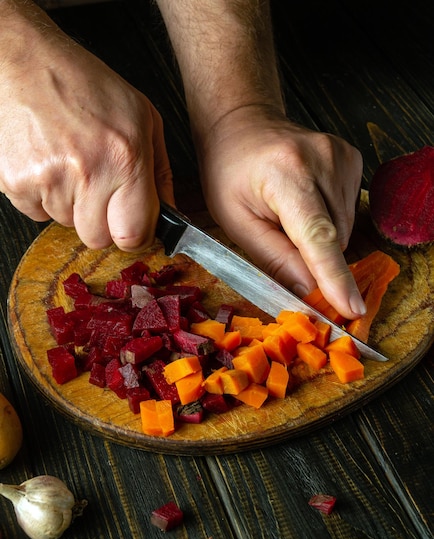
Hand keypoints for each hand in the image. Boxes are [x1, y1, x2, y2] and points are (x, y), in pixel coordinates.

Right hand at [0, 9, 173, 250]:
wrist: (29, 61)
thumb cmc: (87, 85)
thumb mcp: (144, 119)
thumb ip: (161, 173)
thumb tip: (170, 214)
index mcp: (125, 158)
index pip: (134, 235)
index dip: (135, 235)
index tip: (132, 225)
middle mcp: (88, 172)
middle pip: (98, 239)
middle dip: (101, 221)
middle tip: (98, 188)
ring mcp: (48, 178)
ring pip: (67, 224)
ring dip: (71, 204)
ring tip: (70, 164)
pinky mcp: (16, 181)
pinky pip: (36, 214)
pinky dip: (43, 197)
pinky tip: (48, 164)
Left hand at [197, 106, 364, 318]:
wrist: (241, 124)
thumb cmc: (229, 172)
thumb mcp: (235, 221)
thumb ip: (273, 258)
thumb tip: (308, 291)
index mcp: (286, 174)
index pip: (318, 235)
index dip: (334, 276)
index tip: (350, 308)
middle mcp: (322, 160)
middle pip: (335, 239)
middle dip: (312, 257)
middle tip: (280, 238)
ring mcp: (342, 156)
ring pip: (345, 230)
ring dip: (320, 238)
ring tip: (288, 214)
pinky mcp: (352, 159)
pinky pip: (348, 213)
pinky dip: (328, 221)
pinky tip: (304, 203)